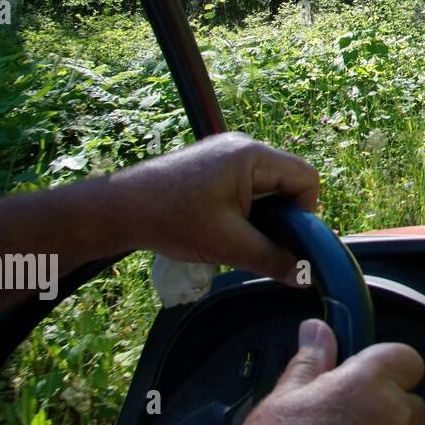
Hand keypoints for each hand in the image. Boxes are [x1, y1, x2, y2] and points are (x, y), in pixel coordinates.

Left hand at [108, 132, 316, 280]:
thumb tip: (304, 278)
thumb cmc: (171, 220)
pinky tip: (223, 226)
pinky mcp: (214, 164)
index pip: (306, 179)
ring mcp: (227, 153)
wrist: (118, 208)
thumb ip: (271, 259)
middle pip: (289, 181)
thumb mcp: (227, 244)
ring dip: (263, 214)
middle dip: (283, 215)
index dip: (305, 213)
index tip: (285, 240)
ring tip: (237, 236)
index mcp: (253, 156)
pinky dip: (246, 208)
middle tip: (260, 242)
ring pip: (268, 185)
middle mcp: (244, 146)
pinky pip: (248, 184)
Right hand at [232, 319, 424, 424]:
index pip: (406, 357)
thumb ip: (310, 363)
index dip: (387, 365)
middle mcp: (395, 415)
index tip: (369, 374)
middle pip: (409, 400)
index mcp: (366, 384)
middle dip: (385, 407)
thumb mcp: (283, 403)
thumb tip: (317, 333)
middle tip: (348, 420)